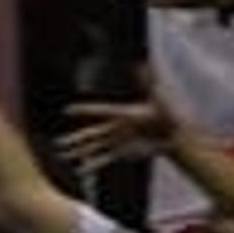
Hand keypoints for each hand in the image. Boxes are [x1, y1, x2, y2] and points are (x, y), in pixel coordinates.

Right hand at [56, 91, 180, 173]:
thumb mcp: (157, 96)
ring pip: (94, 148)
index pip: (98, 111)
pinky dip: (92, 165)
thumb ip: (148, 80)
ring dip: (79, 153)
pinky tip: (81, 170)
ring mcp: (119, 141)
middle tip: (58, 143)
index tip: (66, 110)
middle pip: (91, 134)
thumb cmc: (168, 113)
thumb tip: (142, 62)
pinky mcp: (124, 152)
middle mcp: (117, 127)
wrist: (175, 134)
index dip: (83, 110)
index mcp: (122, 113)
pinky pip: (105, 159)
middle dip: (75, 139)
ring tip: (63, 157)